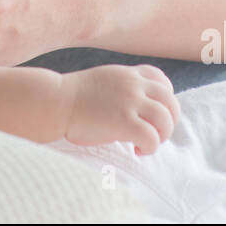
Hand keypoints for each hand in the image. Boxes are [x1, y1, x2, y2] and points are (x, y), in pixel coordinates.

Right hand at [62, 65, 178, 155]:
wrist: (55, 102)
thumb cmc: (73, 97)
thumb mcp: (103, 81)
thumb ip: (123, 88)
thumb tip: (137, 109)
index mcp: (128, 74)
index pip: (161, 80)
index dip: (165, 98)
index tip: (154, 113)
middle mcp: (133, 84)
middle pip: (170, 101)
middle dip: (169, 121)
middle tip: (155, 134)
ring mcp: (130, 102)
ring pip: (166, 119)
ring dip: (162, 136)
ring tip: (147, 144)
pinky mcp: (124, 121)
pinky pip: (152, 137)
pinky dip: (150, 147)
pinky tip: (138, 151)